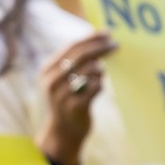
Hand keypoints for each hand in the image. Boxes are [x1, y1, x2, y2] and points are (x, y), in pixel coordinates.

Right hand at [35, 31, 116, 164]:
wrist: (63, 131)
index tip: (108, 33)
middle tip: (116, 45)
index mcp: (48, 70)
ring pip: (90, 70)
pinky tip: (97, 89)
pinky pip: (96, 87)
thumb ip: (75, 61)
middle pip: (81, 56)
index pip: (72, 47)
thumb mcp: (63, 79)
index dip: (91, 38)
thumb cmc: (68, 99)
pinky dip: (100, 85)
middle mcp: (52, 81)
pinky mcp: (75, 106)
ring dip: (100, 71)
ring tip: (100, 76)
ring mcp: (62, 94)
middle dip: (100, 48)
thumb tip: (98, 40)